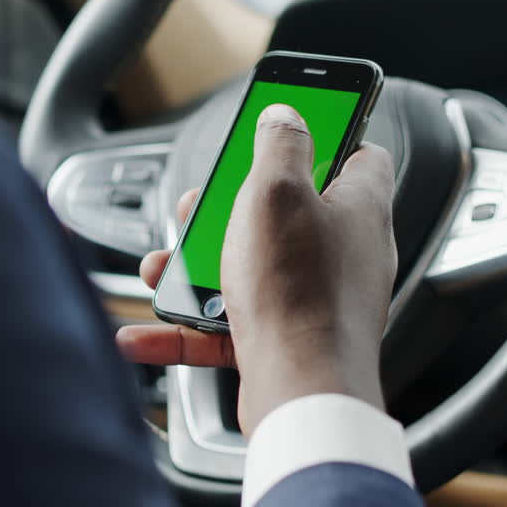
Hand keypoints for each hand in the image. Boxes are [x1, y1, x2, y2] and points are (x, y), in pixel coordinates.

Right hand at [116, 104, 396, 435]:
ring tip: (165, 269)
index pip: (358, 152)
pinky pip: (229, 323)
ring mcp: (315, 299)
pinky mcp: (286, 339)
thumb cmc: (299, 295)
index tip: (287, 124)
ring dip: (197, 266)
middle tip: (198, 208)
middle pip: (284, 210)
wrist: (302, 394)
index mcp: (357, 207)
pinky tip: (147, 330)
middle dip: (228, 208)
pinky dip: (188, 324)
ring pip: (250, 266)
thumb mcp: (277, 191)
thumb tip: (285, 112)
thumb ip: (280, 144)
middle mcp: (343, 252)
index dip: (325, 132)